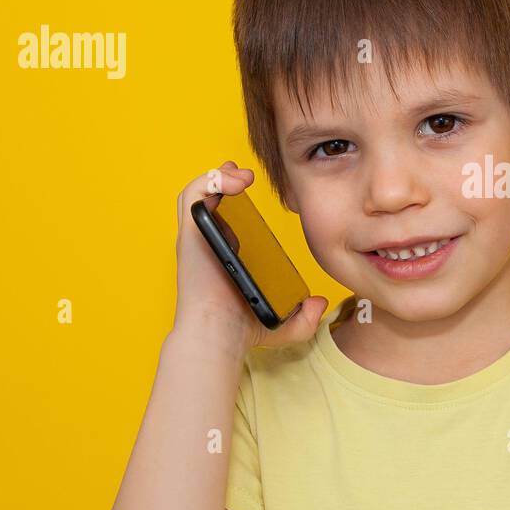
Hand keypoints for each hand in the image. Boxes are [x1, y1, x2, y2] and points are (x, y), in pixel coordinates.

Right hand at [171, 160, 327, 351]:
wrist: (220, 334)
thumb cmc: (242, 330)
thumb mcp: (283, 323)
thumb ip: (305, 315)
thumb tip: (319, 302)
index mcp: (227, 254)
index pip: (226, 217)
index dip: (237, 197)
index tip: (254, 186)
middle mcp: (209, 242)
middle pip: (210, 198)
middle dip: (226, 178)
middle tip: (246, 176)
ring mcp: (198, 236)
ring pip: (199, 191)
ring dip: (220, 175)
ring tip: (244, 176)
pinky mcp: (191, 233)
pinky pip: (193, 195)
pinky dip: (211, 180)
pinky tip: (237, 183)